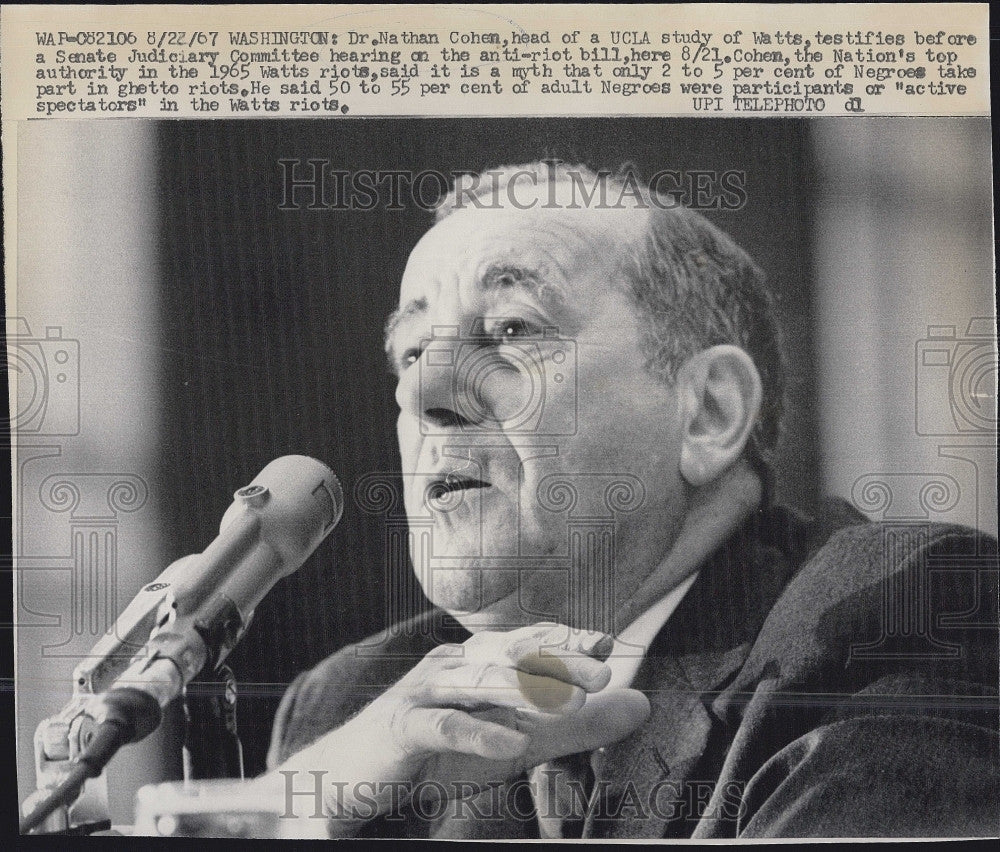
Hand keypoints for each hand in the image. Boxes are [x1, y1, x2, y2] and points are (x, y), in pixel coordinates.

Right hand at [264, 622, 649, 832]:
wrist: (347, 776)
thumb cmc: (434, 751)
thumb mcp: (515, 737)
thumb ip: (577, 727)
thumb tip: (642, 703)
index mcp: (478, 662)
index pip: (528, 641)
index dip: (565, 639)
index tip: (608, 643)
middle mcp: (453, 665)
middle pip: (509, 654)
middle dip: (556, 660)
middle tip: (602, 672)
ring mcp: (424, 692)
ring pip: (478, 684)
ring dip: (523, 690)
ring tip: (568, 703)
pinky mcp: (402, 726)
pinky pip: (444, 726)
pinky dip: (478, 733)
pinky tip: (513, 743)